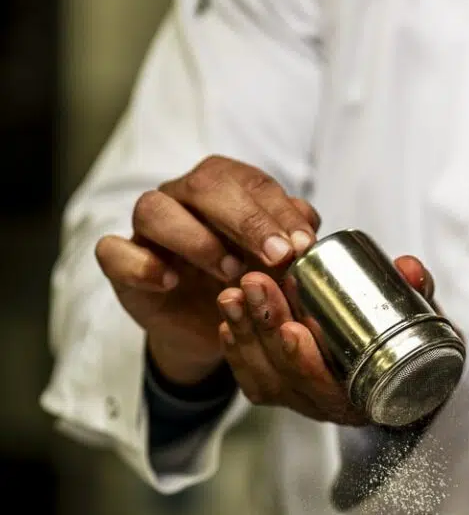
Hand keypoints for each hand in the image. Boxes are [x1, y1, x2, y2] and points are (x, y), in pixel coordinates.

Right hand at [93, 155, 319, 384]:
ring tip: (231, 273)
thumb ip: (291, 241)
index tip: (304, 245)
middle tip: (279, 255)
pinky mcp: (121, 263)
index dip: (278, 211)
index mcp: (224, 189)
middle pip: (205, 185)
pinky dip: (140, 264)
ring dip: (196, 239)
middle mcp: (182, 198)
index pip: (250, 182)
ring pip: (155, 210)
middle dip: (247, 220)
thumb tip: (307, 221)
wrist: (210, 331)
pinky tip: (170, 282)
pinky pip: (114, 251)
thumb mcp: (277, 269)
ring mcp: (147, 229)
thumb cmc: (246, 287)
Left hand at [217, 255, 435, 424]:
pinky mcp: (282, 392)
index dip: (306, 362)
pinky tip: (228, 320)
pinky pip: (252, 380)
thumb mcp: (425, 321)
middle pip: (286, 377)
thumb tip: (408, 266)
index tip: (293, 327)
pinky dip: (236, 351)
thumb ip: (418, 293)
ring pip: (263, 377)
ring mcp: (303, 403)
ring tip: (233, 291)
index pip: (328, 390)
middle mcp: (330, 408)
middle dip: (265, 329)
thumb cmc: (411, 346)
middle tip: (256, 284)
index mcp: (366, 400)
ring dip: (245, 333)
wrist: (398, 370)